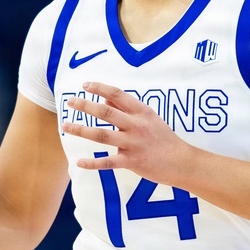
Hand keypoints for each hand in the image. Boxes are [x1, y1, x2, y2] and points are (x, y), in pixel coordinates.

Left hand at [61, 81, 191, 185]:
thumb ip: (126, 108)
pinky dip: (92, 163)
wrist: (183, 162)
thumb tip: (104, 96)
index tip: (85, 85)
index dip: (100, 87)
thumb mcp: (148, 118)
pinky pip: (108, 162)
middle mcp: (137, 125)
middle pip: (106, 112)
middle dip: (85, 105)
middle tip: (70, 101)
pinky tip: (78, 163)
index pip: (118, 94)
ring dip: (82, 130)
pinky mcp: (132, 162)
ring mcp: (134, 144)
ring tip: (66, 126)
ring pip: (102, 135)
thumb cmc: (163, 138)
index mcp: (142, 112)